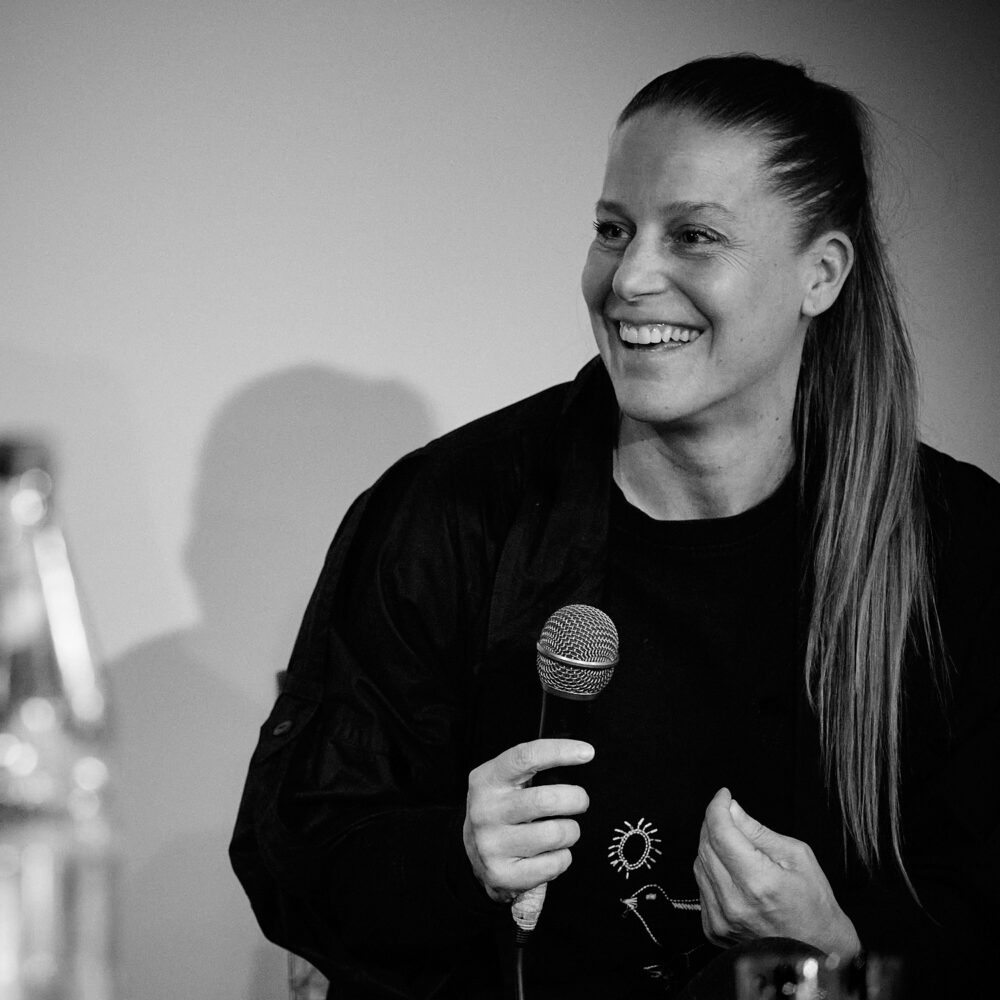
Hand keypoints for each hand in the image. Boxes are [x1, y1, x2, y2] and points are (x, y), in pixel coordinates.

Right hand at [462, 738, 592, 902]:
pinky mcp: (502, 874)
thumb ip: (533, 767)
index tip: (587, 752)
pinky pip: (554, 864)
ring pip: (555, 834)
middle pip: (546, 800)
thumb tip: (580, 754)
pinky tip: (551, 853)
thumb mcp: (505, 782)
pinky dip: (563, 857)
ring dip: (571, 831)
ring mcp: (491, 845)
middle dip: (576, 799)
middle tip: (580, 801)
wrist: (473, 855)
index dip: (559, 751)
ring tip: (563, 830)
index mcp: (487, 780)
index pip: (526, 757)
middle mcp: (485, 811)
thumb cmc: (503, 810)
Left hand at [694, 787, 860, 958]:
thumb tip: (733, 810)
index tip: (724, 796)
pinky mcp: (714, 930)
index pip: (721, 833)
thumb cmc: (814, 906)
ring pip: (700, 866)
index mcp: (759, 883)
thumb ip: (759, 832)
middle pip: (706, 847)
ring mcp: (722, 920)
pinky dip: (711, 871)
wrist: (817, 953)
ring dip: (711, 846)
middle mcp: (735, 903)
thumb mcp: (797, 858)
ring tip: (731, 841)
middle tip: (728, 814)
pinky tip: (729, 870)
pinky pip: (702, 888)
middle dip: (714, 823)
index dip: (718, 808)